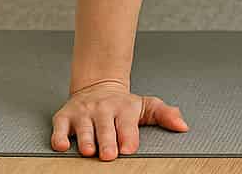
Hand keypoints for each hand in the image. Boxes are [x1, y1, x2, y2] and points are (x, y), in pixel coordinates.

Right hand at [51, 80, 188, 160]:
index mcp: (123, 108)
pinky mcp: (64, 117)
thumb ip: (165, 115)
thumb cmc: (123, 104)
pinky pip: (59, 128)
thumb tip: (183, 126)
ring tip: (89, 151)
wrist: (98, 87)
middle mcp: (102, 110)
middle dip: (107, 142)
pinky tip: (62, 145)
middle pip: (105, 128)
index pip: (127, 124)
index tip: (129, 148)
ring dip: (86, 140)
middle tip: (109, 155)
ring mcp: (83, 114)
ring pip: (83, 129)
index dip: (128, 136)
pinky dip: (59, 136)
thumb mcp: (147, 106)